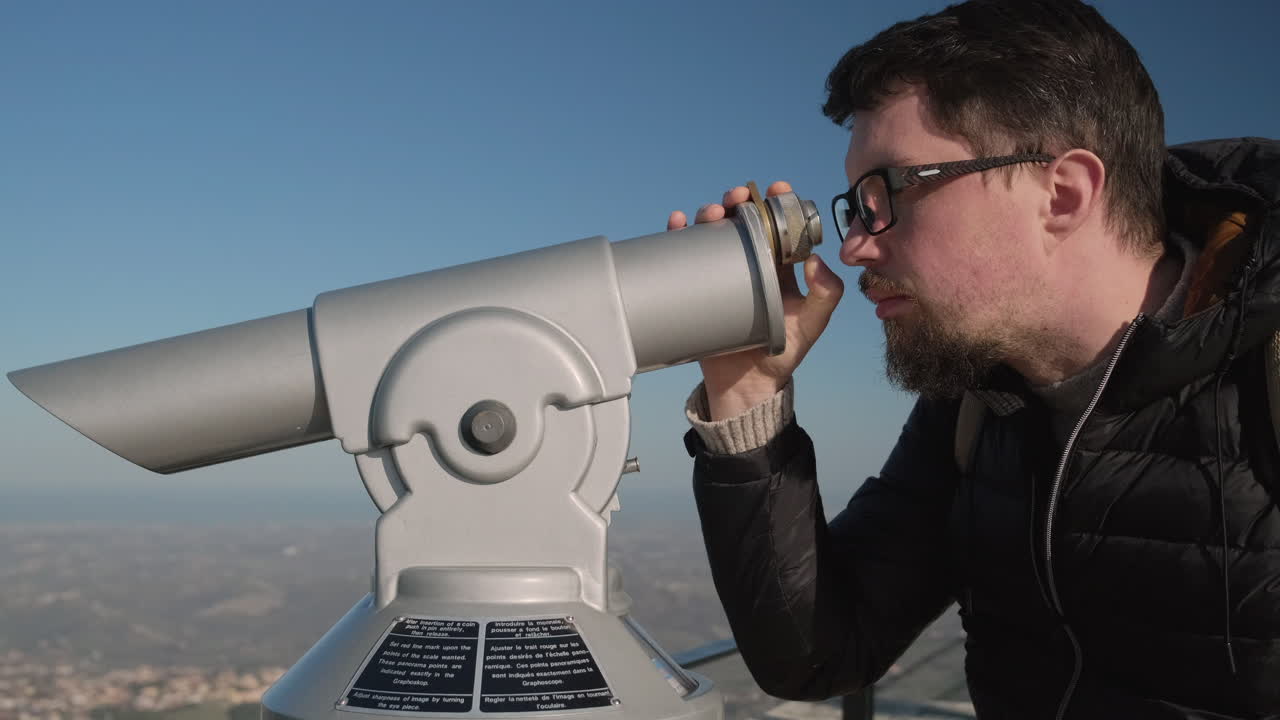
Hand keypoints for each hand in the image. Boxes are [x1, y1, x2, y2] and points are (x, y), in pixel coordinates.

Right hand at [667, 181, 843, 419]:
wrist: (746, 384)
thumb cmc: (784, 353)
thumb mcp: (813, 324)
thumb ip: (825, 295)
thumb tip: (816, 260)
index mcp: (780, 266)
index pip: (779, 225)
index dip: (778, 203)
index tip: (776, 189)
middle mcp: (751, 264)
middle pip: (742, 222)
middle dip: (739, 202)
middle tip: (737, 198)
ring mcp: (723, 275)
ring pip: (714, 233)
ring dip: (709, 214)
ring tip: (710, 214)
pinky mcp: (699, 288)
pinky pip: (687, 256)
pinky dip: (679, 234)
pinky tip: (677, 223)